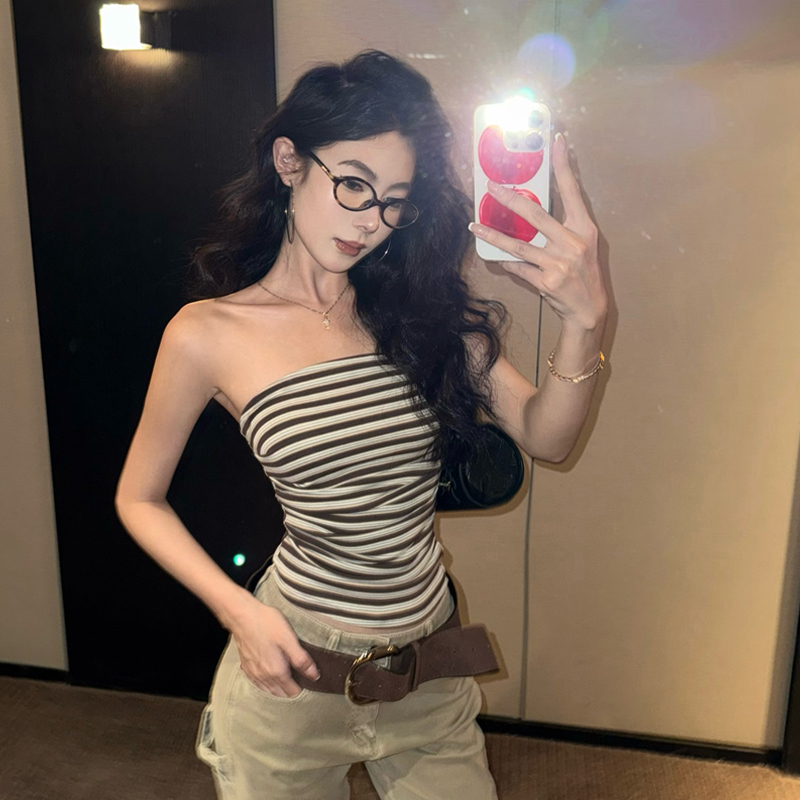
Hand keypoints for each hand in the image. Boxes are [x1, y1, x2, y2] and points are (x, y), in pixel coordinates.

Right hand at [228, 593, 318, 696]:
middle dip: (290, 690)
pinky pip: (258, 683)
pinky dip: (266, 684)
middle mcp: (263, 677)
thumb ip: (302, 660)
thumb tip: (314, 676)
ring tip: (287, 680)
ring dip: (278, 688)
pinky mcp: (245, 666)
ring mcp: (253, 672)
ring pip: (268, 689)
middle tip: (299, 679)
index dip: (302, 687)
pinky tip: (269, 676)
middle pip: (280, 693)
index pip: (292, 691)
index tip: (308, 679)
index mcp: (276, 671)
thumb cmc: (266, 624)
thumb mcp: (289, 639)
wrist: (242, 616)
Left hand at [470, 133, 607, 331]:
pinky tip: (494, 257)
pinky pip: (518, 267)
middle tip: (491, 187)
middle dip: (510, 199)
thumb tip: (532, 209)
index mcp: (584, 228)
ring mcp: (558, 263)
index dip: (564, 166)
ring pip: (518, 245)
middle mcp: (572, 243)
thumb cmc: (584, 273)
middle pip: (536, 214)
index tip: (556, 141)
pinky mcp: (545, 282)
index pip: (572, 191)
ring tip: (474, 226)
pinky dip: (505, 262)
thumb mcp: (583, 245)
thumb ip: (563, 227)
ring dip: (493, 235)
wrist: (589, 309)